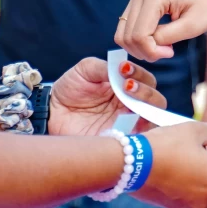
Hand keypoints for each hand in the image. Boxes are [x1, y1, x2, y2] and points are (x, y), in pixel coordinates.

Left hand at [48, 57, 165, 137]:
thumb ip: (105, 66)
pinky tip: (125, 121)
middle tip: (127, 87)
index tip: (124, 70)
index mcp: (126, 87)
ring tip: (126, 101)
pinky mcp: (117, 141)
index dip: (140, 74)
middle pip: (156, 102)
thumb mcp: (85, 70)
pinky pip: (136, 140)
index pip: (147, 81)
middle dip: (146, 92)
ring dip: (145, 109)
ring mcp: (126, 124)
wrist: (50, 113)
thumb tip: (123, 67)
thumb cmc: (69, 89)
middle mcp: (131, 106)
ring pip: (151, 120)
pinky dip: (136, 131)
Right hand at [117, 0, 206, 61]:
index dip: (152, 51)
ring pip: (124, 32)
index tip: (172, 52)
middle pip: (126, 35)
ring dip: (141, 46)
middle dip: (145, 50)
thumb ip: (164, 38)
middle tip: (168, 51)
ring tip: (165, 46)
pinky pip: (129, 26)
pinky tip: (160, 38)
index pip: (139, 36)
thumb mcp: (192, 26)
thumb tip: (145, 47)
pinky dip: (141, 38)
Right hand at [136, 121, 206, 207]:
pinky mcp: (169, 205)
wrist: (129, 163)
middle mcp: (204, 199)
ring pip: (203, 188)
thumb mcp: (195, 129)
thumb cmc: (166, 145)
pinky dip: (186, 180)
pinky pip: (186, 193)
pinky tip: (175, 164)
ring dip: (202, 172)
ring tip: (190, 153)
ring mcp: (186, 205)